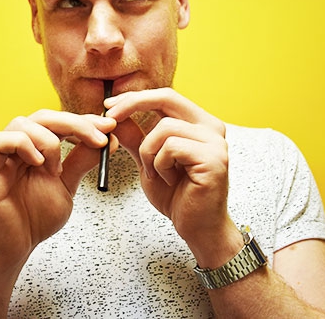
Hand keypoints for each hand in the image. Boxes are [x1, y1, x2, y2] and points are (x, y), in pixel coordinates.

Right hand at [0, 110, 115, 269]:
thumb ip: (83, 161)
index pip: (58, 121)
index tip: (110, 127)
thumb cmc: (35, 219)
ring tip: (55, 170)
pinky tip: (37, 164)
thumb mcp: (67, 185)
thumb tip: (108, 139)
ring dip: (48, 141)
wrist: (14, 248)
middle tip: (98, 138)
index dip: (84, 120)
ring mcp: (1, 156)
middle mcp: (17, 147)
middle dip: (75, 123)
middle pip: (43, 116)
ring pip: (22, 123)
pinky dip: (22, 145)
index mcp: (36, 148)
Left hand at [104, 88, 239, 264]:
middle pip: (167, 98)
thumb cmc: (177, 196)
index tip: (109, 106)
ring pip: (164, 127)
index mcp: (199, 124)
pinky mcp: (213, 158)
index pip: (166, 96)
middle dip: (133, 104)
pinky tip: (169, 180)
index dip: (136, 97)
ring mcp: (215, 142)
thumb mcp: (148, 161)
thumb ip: (135, 137)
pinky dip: (160, 165)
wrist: (197, 228)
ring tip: (156, 174)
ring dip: (148, 152)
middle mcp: (212, 127)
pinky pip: (171, 148)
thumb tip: (113, 116)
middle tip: (109, 118)